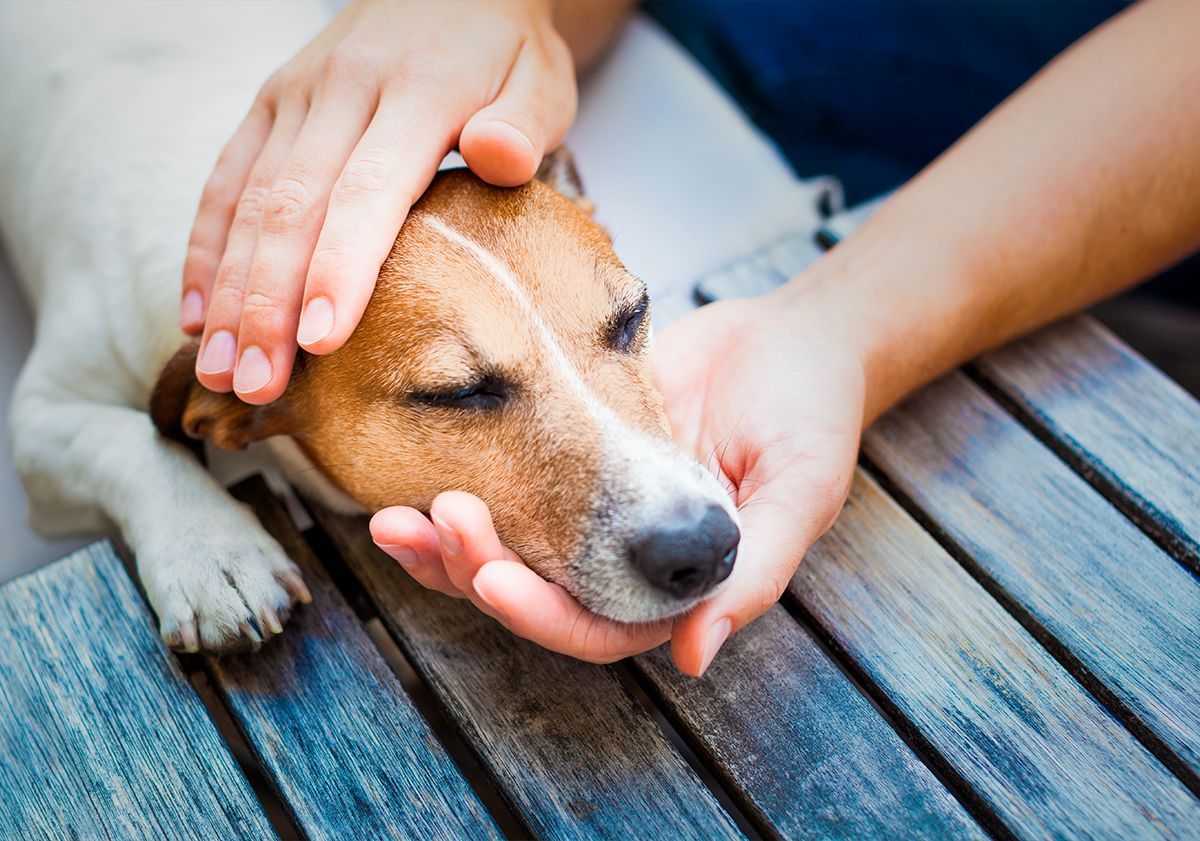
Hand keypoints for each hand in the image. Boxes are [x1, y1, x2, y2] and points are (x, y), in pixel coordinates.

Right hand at [182, 0, 575, 403]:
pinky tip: (197, 312)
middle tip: (256, 384)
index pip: (368, 191)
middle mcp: (343, 90)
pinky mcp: (270, 104)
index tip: (320, 341)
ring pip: (249, 201)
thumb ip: (522, 123)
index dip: (340, 268)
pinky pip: (226, 179)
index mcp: (417, 92)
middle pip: (292, 207)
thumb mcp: (539, 79)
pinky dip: (205, 248)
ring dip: (228, 291)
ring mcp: (296, 96)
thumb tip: (500, 156)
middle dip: (268, 304)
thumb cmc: (504, 53)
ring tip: (218, 369)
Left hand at [371, 289, 866, 674]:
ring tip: (394, 519)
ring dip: (447, 545)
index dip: (542, 614)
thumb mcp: (801, 491)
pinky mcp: (564, 457)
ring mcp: (590, 511)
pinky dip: (457, 490)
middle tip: (433, 523)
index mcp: (677, 586)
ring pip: (506, 551)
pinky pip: (504, 486)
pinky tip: (411, 485)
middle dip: (475, 570)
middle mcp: (624, 562)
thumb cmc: (810, 412)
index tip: (492, 578)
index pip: (597, 627)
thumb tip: (693, 657)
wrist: (788, 336)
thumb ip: (755, 574)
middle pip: (533, 597)